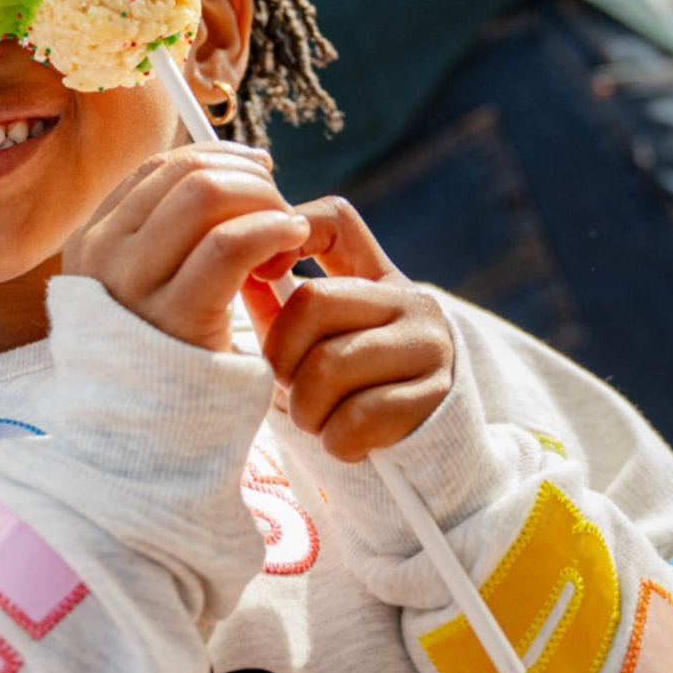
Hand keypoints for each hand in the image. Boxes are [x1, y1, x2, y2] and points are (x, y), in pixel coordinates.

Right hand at [62, 142, 307, 350]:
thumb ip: (168, 240)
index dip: (219, 157)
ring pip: (206, 194)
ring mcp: (132, 284)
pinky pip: (229, 244)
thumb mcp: (146, 292)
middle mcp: (102, 255)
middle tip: (280, 209)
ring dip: (261, 200)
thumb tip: (225, 172)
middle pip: (186, 174)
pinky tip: (292, 242)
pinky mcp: (175, 316)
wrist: (143, 450)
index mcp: (91, 243)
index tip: (261, 172)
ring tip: (287, 234)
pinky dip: (270, 228)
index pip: (160, 168)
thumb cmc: (164, 366)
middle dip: (247, 179)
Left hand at [241, 197, 454, 462]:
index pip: (335, 218)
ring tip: (313, 419)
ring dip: (305, 408)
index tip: (261, 274)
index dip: (290, 231)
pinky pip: (357, 417)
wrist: (426, 454)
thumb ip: (280, 306)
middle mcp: (412, 302)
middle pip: (313, 302)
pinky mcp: (434, 397)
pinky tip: (343, 442)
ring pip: (329, 366)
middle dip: (282, 356)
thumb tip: (238, 267)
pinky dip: (335, 440)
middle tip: (286, 386)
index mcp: (378, 278)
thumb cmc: (353, 393)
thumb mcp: (321, 342)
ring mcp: (429, 346)